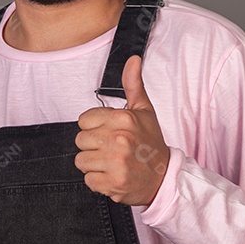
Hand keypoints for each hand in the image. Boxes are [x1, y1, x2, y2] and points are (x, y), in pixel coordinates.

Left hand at [75, 55, 168, 204]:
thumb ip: (133, 84)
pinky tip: (112, 175)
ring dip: (94, 164)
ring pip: (81, 161)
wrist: (164, 177)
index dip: (94, 127)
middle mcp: (119, 139)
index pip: (83, 120)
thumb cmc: (151, 144)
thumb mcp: (144, 110)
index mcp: (123, 119)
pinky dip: (98, 181)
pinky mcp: (113, 183)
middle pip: (80, 140)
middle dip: (92, 146)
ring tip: (111, 162)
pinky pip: (88, 180)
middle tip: (110, 149)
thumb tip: (133, 60)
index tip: (108, 132)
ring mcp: (116, 163)